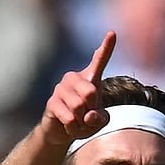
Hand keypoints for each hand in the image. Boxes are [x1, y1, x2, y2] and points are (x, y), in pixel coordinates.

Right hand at [40, 31, 115, 146]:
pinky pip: (69, 118)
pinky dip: (73, 128)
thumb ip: (100, 117)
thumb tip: (89, 115)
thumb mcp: (99, 121)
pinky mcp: (52, 102)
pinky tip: (70, 127)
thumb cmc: (84, 122)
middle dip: (92, 110)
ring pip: (79, 107)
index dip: (106, 47)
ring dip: (82, 123)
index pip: (100, 60)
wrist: (62, 132)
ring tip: (78, 123)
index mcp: (90, 79)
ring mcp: (61, 88)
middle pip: (91, 92)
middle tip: (87, 117)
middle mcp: (74, 78)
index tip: (112, 33)